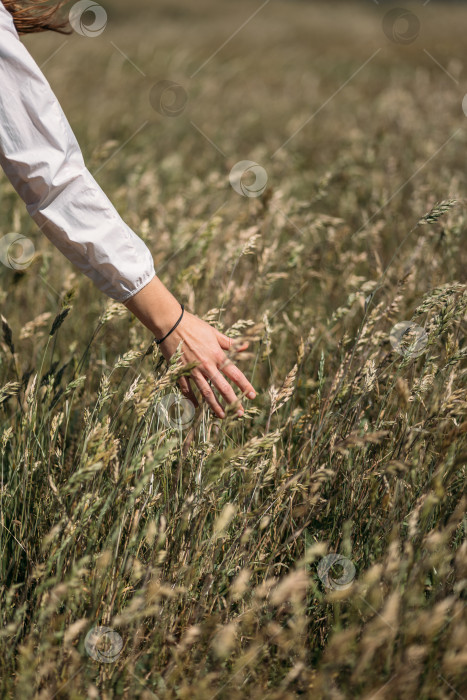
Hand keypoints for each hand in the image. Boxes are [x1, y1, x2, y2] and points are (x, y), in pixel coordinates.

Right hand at [123, 275, 255, 418]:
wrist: (170, 323)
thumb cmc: (194, 325)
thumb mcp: (214, 333)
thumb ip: (230, 343)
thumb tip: (246, 346)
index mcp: (217, 355)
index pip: (235, 374)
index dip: (244, 386)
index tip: (252, 395)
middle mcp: (207, 365)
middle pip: (223, 387)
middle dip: (233, 401)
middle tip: (240, 414)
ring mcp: (193, 370)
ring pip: (206, 392)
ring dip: (215, 406)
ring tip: (222, 416)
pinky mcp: (180, 372)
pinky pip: (187, 389)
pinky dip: (191, 399)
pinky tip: (196, 407)